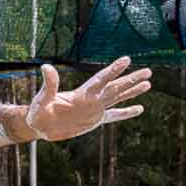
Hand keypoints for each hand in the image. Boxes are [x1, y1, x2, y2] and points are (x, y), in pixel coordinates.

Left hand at [25, 57, 152, 141]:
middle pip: (115, 87)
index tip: (126, 59)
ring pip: (117, 98)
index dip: (113, 70)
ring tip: (148, 84)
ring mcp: (94, 109)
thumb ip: (49, 85)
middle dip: (131, 80)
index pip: (101, 80)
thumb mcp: (42, 98)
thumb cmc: (37, 111)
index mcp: (81, 94)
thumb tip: (46, 67)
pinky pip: (114, 116)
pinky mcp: (94, 121)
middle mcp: (91, 99)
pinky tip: (139, 109)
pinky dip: (126, 113)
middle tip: (149, 71)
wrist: (37, 126)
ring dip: (132, 91)